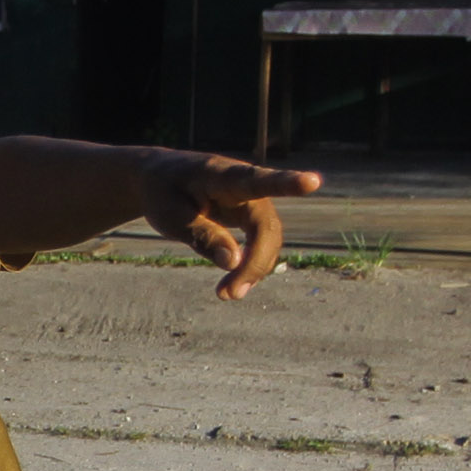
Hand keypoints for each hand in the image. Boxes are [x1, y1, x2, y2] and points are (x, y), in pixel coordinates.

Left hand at [140, 151, 323, 300]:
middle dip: (255, 263)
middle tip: (229, 295)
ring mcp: (251, 201)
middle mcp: (244, 185)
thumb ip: (201, 235)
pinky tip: (234, 285)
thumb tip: (234, 262)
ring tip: (225, 294)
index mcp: (221, 176)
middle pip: (266, 225)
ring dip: (253, 269)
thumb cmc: (162, 193)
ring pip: (267, 237)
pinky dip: (250, 265)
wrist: (157, 178)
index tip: (313, 182)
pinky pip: (261, 242)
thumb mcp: (170, 216)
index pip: (256, 180)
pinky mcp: (249, 216)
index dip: (287, 183)